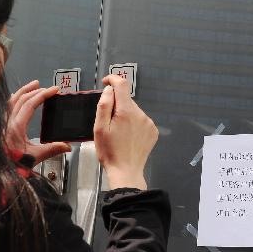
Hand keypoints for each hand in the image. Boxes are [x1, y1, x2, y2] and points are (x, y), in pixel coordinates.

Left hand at [5, 80, 71, 163]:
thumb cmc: (11, 166)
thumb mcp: (34, 158)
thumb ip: (52, 150)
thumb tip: (66, 145)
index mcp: (15, 127)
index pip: (30, 104)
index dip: (43, 95)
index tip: (53, 90)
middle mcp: (7, 122)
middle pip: (21, 99)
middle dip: (35, 90)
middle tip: (46, 88)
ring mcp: (2, 123)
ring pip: (11, 100)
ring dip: (23, 91)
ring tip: (33, 86)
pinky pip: (6, 107)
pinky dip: (14, 99)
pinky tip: (17, 98)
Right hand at [93, 74, 158, 189]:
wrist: (126, 171)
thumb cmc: (110, 152)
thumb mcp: (99, 128)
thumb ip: (104, 105)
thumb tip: (109, 90)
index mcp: (126, 111)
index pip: (122, 84)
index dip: (113, 80)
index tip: (106, 83)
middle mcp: (140, 114)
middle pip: (126, 100)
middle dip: (116, 105)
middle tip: (108, 122)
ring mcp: (148, 123)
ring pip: (133, 110)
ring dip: (125, 115)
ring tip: (118, 133)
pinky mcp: (152, 131)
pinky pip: (140, 120)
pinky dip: (133, 124)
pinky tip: (127, 137)